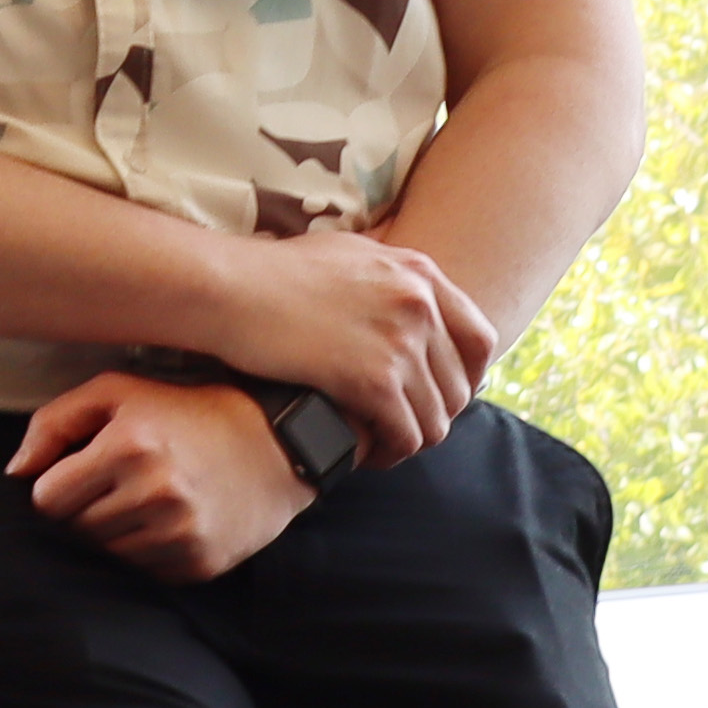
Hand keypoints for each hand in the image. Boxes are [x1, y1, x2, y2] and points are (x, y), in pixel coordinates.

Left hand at [18, 372, 313, 583]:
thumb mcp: (118, 392)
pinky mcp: (198, 563)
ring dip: (112, 534)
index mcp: (130, 445)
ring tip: (142, 502)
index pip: (47, 499)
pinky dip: (144, 553)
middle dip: (84, 510)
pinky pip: (141, 573)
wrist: (274, 445)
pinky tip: (167, 523)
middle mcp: (156, 492)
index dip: (57, 487)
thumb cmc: (183, 412)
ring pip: (104, 556)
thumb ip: (54, 423)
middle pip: (74, 531)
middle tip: (116, 485)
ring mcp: (180, 533)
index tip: (81, 473)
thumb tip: (14, 473)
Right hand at [193, 226, 497, 467]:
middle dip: (436, 414)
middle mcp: (419, 303)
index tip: (447, 396)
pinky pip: (406, 434)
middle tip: (405, 428)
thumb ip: (385, 272)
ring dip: (412, 440)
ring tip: (384, 447)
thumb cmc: (271, 272)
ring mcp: (400, 341)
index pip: (479, 336)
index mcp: (419, 271)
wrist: (228, 289)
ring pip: (435, 417)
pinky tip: (367, 455)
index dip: (469, 376)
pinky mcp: (374, 379)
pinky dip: (391, 452)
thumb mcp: (346, 253)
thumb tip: (405, 292)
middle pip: (460, 383)